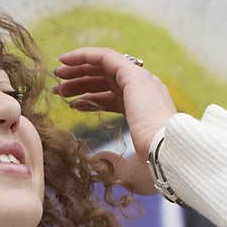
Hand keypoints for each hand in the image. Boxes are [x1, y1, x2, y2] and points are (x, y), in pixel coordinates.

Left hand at [52, 47, 177, 195]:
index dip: (91, 100)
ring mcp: (141, 81)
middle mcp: (146, 93)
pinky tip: (65, 60)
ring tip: (57, 77)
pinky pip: (105, 57)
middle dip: (82, 83)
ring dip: (79, 70)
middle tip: (59, 89)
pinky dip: (84, 56)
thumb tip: (98, 158)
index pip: (115, 99)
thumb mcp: (131, 170)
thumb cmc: (156, 167)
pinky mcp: (133, 75)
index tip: (71, 105)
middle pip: (107, 82)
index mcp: (147, 112)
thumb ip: (114, 163)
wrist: (169, 156)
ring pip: (104, 67)